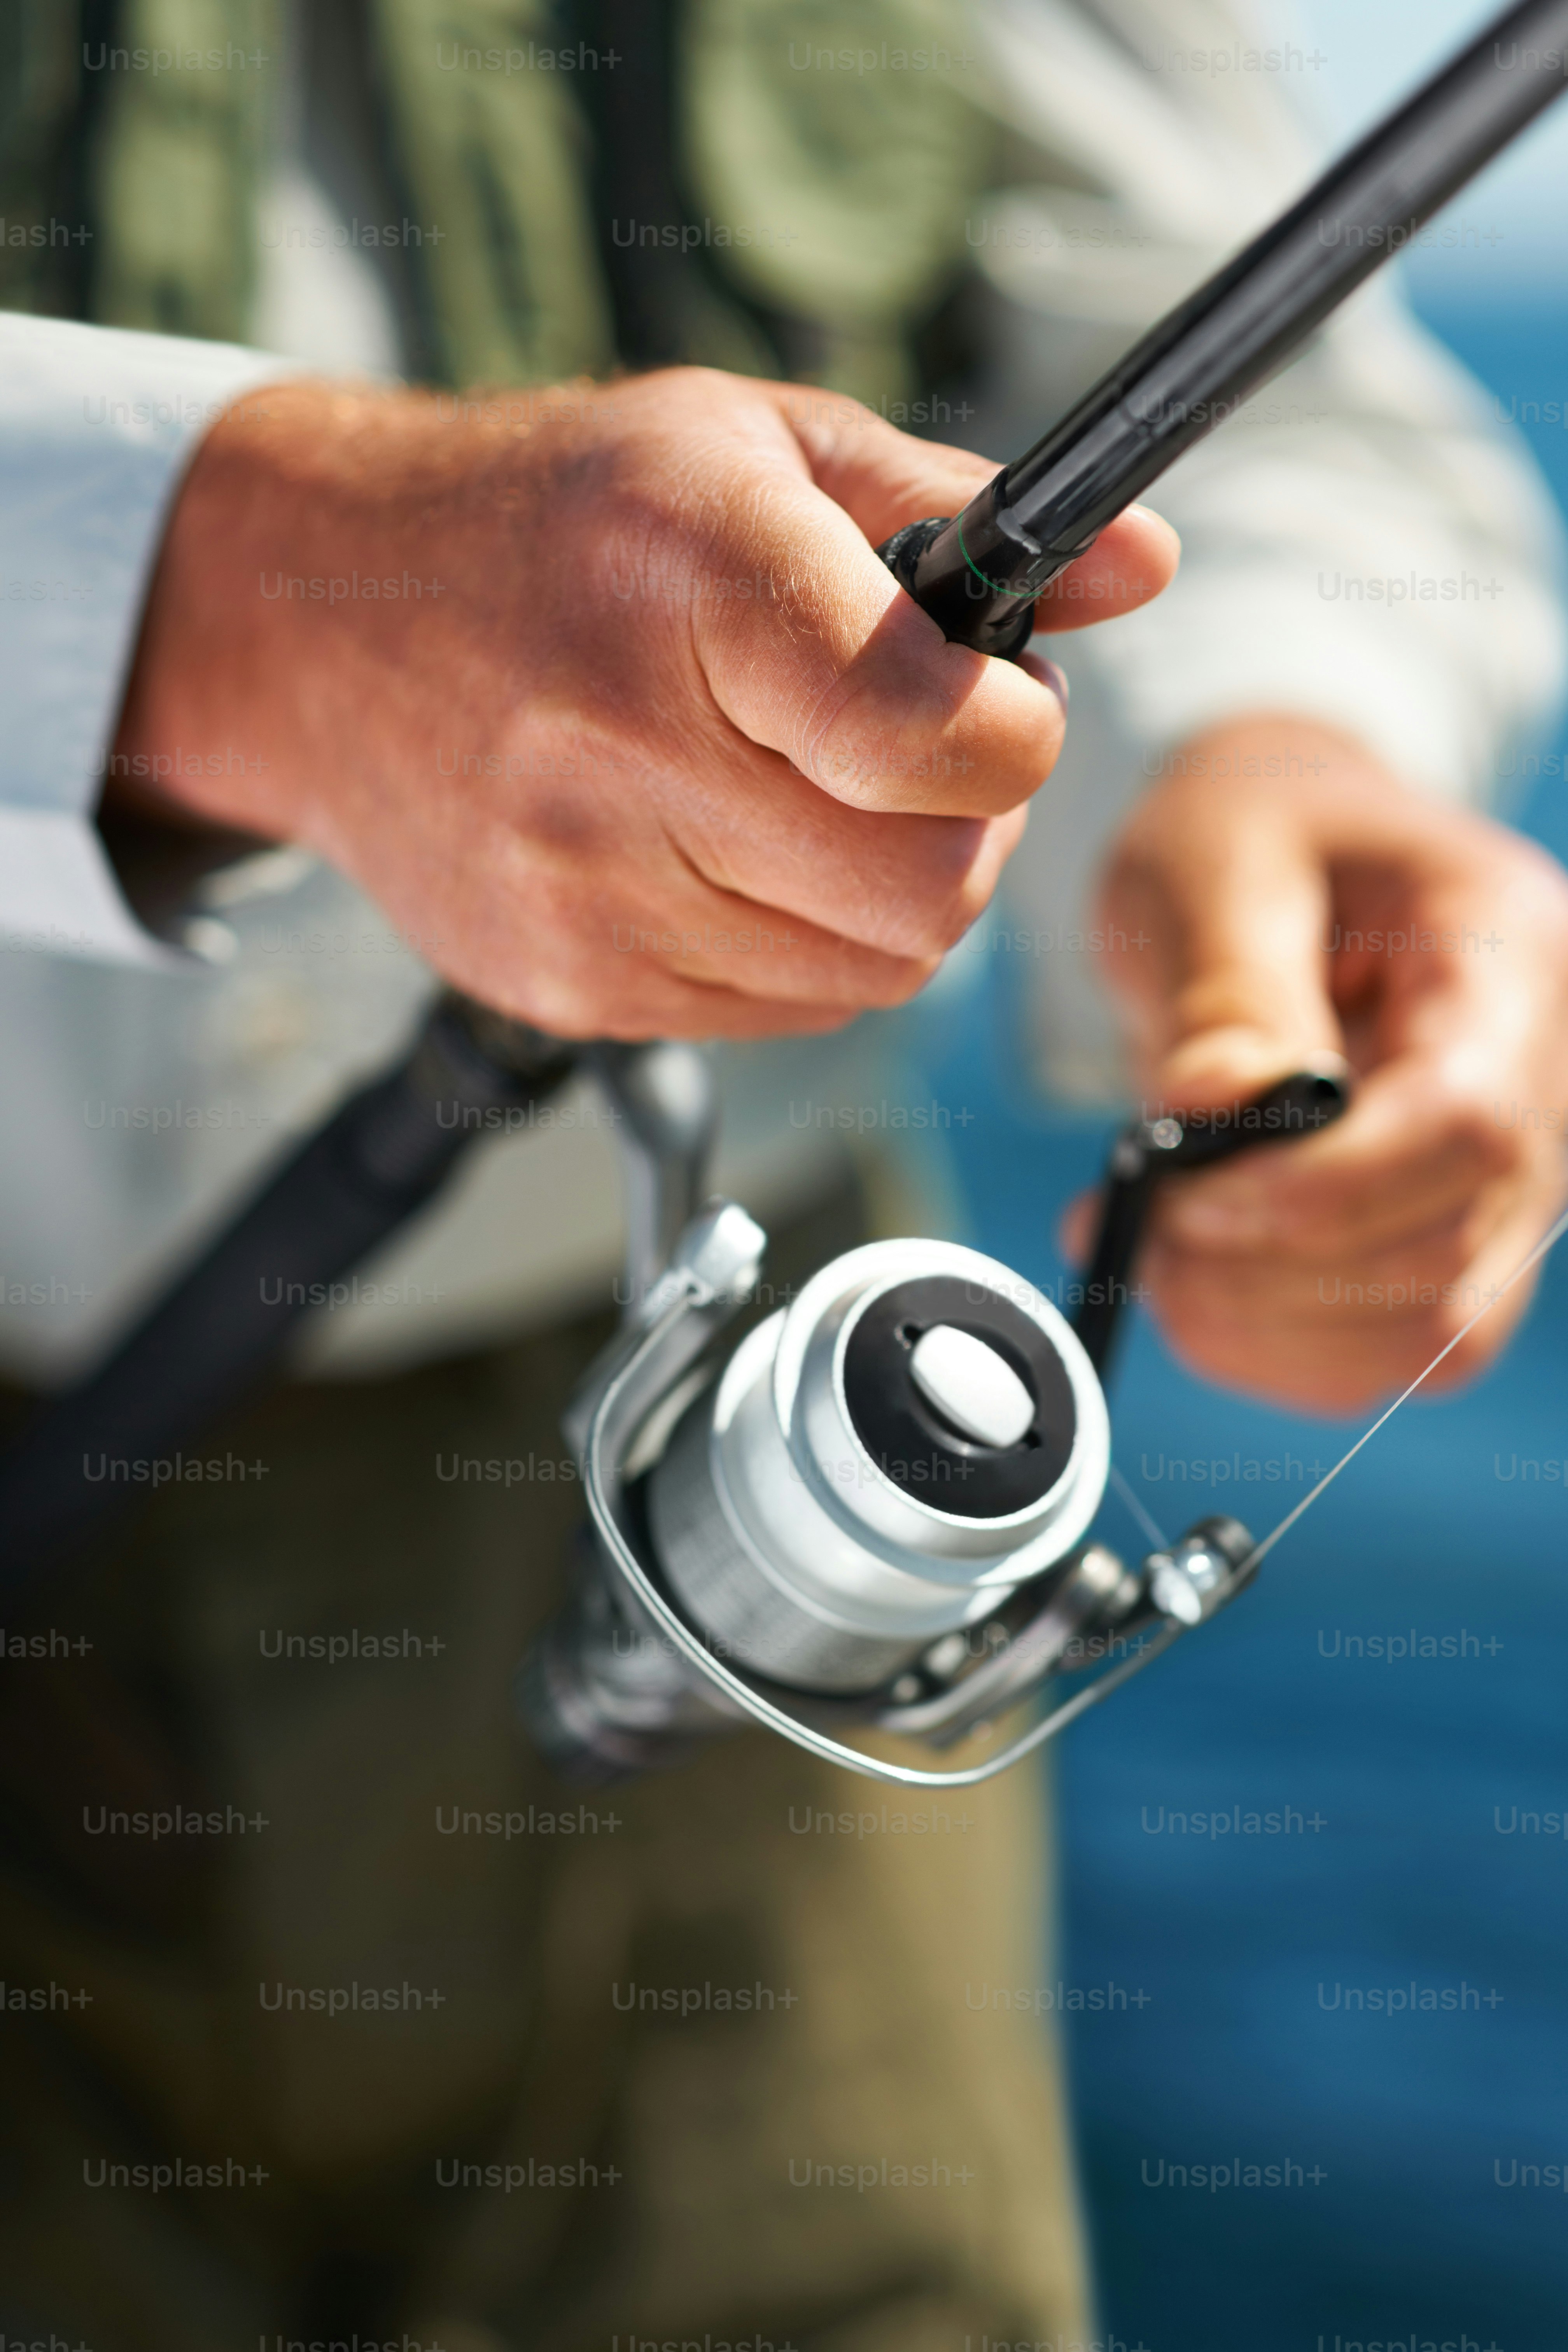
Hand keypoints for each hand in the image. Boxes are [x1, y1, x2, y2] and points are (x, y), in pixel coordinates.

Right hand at [110, 369, 1176, 1038]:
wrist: (317, 626)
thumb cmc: (554, 519)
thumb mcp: (752, 444)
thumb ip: (957, 506)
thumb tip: (1142, 566)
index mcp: (691, 579)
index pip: (932, 738)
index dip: (1014, 735)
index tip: (999, 703)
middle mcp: (625, 748)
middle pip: (928, 892)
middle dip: (968, 833)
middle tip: (922, 762)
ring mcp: (587, 890)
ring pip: (873, 970)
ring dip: (890, 894)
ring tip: (817, 796)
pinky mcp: (568, 984)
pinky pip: (785, 1012)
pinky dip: (803, 946)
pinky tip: (737, 853)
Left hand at [1079, 717, 1567, 1411]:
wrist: (1282, 856)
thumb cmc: (1253, 834)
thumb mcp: (1216, 858)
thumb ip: (1225, 987)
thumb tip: (1212, 1112)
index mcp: (1508, 958)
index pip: (1469, 1121)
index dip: (1326, 1188)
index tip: (1186, 1195)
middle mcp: (1546, 1079)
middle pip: (1450, 1246)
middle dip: (1271, 1269)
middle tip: (1132, 1224)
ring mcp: (1511, 1178)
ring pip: (1430, 1331)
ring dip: (1266, 1325)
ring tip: (1145, 1252)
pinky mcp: (1449, 1243)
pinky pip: (1391, 1354)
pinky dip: (1276, 1348)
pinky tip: (1189, 1291)